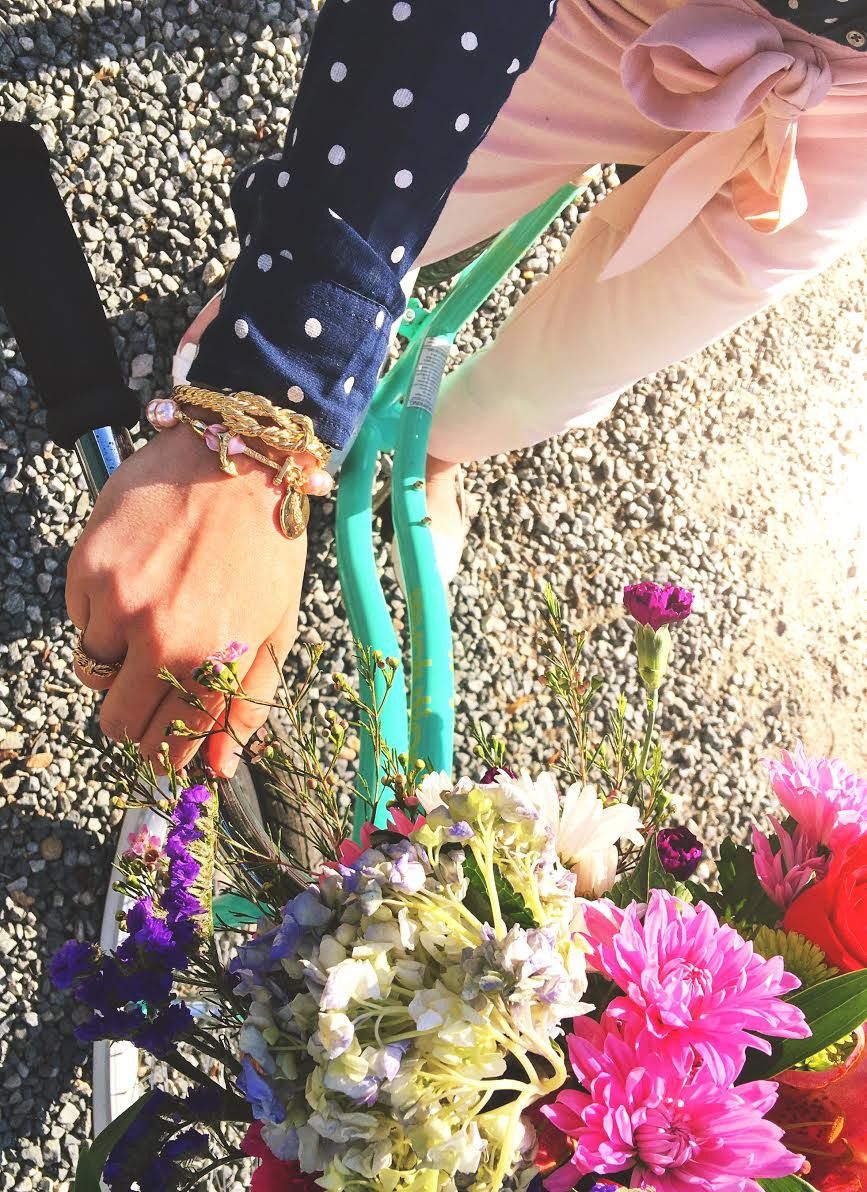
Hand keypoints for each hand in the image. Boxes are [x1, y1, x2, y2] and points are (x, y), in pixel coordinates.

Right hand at [66, 401, 305, 777]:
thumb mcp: (276, 628)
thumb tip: (216, 770)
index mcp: (214, 660)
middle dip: (134, 717)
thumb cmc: (267, 546)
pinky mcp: (88, 568)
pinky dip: (100, 613)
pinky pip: (78, 621)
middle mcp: (160, 638)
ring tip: (152, 616)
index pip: (171, 743)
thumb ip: (248, 705)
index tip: (165, 747)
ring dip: (116, 659)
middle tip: (151, 685)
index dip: (166, 752)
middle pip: (119, 721)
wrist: (236, 459)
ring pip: (94, 673)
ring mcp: (118, 602)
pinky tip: (137, 579)